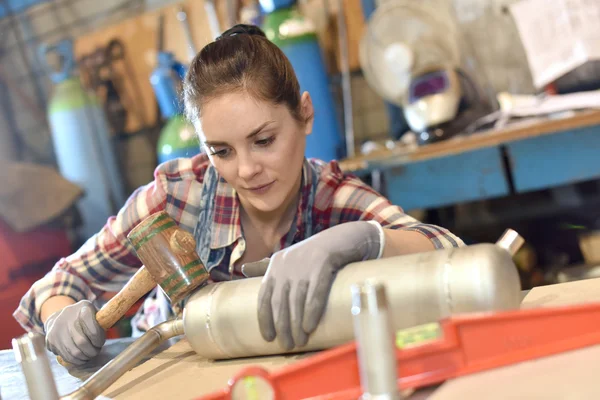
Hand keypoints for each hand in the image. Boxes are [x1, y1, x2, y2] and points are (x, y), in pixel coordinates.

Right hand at [44, 300, 105, 364]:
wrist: (61, 316)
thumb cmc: (84, 317)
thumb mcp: (95, 312)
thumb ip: (105, 320)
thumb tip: (116, 322)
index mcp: (83, 307)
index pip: (91, 325)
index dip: (98, 337)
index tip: (101, 342)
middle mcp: (68, 316)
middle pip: (82, 342)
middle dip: (92, 350)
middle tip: (97, 351)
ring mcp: (57, 329)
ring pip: (74, 351)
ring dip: (85, 357)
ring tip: (90, 355)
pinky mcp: (51, 340)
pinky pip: (66, 356)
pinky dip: (76, 360)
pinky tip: (82, 358)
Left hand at [245, 221, 383, 350]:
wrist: (343, 238)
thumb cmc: (314, 253)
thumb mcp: (288, 257)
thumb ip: (266, 266)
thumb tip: (243, 269)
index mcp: (276, 264)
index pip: (264, 296)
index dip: (265, 318)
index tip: (268, 338)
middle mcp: (287, 263)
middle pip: (280, 301)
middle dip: (282, 326)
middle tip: (287, 345)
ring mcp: (305, 264)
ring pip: (296, 300)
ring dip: (297, 324)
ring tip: (300, 342)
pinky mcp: (323, 263)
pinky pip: (315, 292)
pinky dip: (311, 311)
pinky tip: (310, 327)